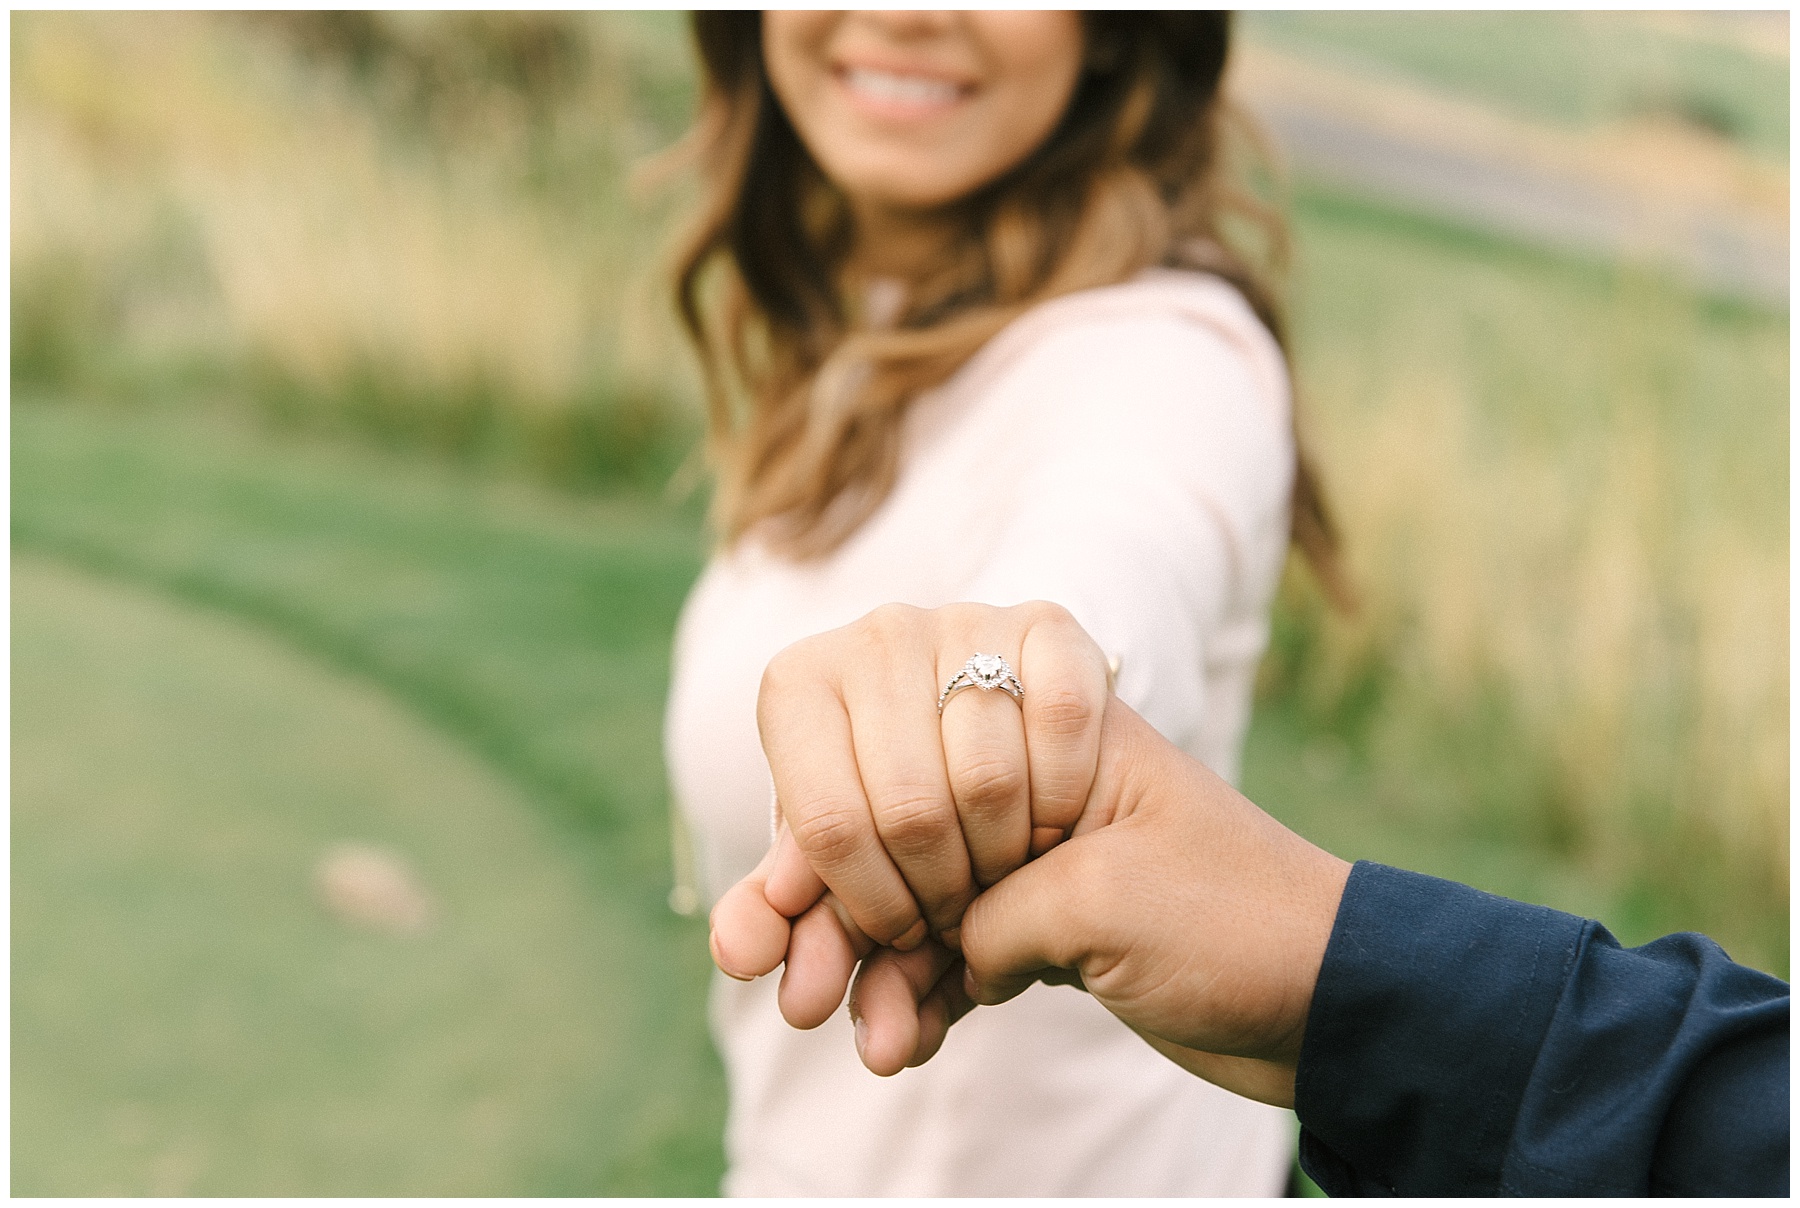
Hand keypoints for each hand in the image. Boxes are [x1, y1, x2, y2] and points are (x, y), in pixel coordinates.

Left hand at [708, 600, 1112, 1031]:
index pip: (829, 825)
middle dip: (938, 894)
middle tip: (954, 919)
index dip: (871, 907)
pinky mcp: (1048, 623)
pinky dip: (1059, 800)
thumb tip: (740, 954)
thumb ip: (778, 921)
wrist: (987, 735)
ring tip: (995, 880)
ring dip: (1002, 860)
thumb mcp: (831, 865)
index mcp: (799, 684)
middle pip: (910, 809)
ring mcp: (965, 620)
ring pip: (989, 779)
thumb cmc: (888, 808)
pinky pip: (1060, 726)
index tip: (900, 935)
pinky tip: (1046, 828)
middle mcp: (875, 635)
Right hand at [848, 699, 1351, 1104]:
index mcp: (1050, 710)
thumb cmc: (1236, 920)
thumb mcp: (1098, 902)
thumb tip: (895, 966)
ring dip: (859, 955)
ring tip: (823, 1021)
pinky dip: (909, 992)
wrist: (1327, 1004)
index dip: (863, 829)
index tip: (893, 914)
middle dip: (836, 903)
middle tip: (802, 988)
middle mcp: (1022, 761)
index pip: (897, 736)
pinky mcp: (1028, 916)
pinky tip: (889, 1039)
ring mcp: (1020, 841)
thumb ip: (985, 914)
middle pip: (879, 812)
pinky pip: (938, 945)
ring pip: (898, 883)